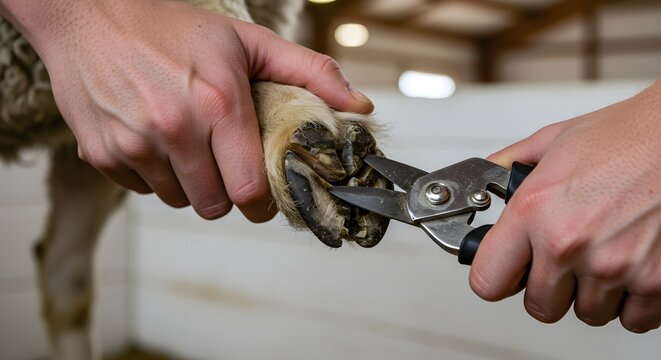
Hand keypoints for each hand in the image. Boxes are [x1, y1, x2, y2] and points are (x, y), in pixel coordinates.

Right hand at [2, 0, 372, 220]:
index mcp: (218, 103)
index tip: (263, 197)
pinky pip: (142, 190)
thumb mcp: (247, 41)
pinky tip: (156, 140)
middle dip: (227, 193)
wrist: (87, 14)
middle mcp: (175, 129)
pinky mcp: (102, 153)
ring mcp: (134, 144)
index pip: (249, 191)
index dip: (262, 203)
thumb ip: (310, 73)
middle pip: (215, 205)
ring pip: (179, 201)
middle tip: (226, 165)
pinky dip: (155, 175)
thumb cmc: (170, 27)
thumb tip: (358, 106)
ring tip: (189, 145)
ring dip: (191, 184)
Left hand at [470, 79, 660, 332]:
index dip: (497, 278)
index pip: (487, 281)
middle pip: (540, 306)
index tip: (507, 272)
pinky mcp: (656, 283)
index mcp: (533, 210)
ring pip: (587, 313)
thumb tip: (486, 179)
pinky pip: (632, 320)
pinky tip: (631, 265)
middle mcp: (568, 243)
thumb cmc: (627, 136)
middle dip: (549, 286)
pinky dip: (632, 301)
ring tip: (604, 251)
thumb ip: (509, 165)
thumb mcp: (552, 141)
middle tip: (564, 258)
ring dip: (592, 292)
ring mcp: (613, 267)